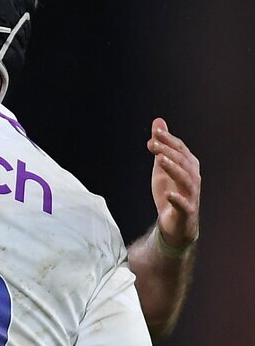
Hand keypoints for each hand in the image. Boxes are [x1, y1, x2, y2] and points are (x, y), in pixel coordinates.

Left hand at [148, 118, 200, 247]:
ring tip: (160, 161)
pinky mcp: (186, 211)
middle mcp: (193, 178)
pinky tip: (168, 194)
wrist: (175, 223)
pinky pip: (184, 204)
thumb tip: (158, 122)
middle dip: (168, 151)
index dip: (169, 140)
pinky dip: (177, 199)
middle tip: (152, 144)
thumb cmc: (170, 192)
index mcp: (189, 165)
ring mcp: (191, 194)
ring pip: (186, 179)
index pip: (180, 149)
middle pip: (182, 161)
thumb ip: (162, 146)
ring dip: (173, 169)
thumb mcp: (162, 167)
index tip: (155, 133)